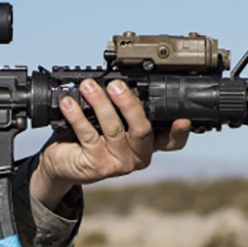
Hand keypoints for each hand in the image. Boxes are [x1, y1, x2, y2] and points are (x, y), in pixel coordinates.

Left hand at [30, 78, 190, 209]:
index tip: (183, 118)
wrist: (64, 162)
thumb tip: (120, 80)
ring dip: (100, 103)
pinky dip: (77, 116)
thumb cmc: (91, 138)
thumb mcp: (113, 122)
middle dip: (129, 104)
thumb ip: (123, 108)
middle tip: (116, 85)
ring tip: (88, 86)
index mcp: (147, 144)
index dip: (180, 132)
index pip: (171, 142)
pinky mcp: (97, 166)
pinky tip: (69, 103)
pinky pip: (88, 135)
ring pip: (114, 130)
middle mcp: (137, 156)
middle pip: (142, 130)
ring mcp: (118, 164)